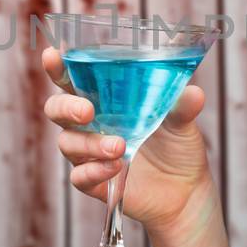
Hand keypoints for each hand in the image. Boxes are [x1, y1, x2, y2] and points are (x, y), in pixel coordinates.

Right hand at [41, 46, 218, 237]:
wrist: (186, 191)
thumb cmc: (177, 146)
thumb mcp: (183, 122)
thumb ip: (182, 105)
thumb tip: (193, 92)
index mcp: (104, 100)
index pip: (72, 79)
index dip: (57, 67)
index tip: (53, 55)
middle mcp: (91, 124)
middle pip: (57, 109)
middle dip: (66, 107)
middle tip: (87, 111)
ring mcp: (90, 154)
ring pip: (68, 143)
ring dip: (90, 143)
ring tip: (119, 146)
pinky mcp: (95, 182)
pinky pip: (80, 177)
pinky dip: (93, 171)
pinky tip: (115, 167)